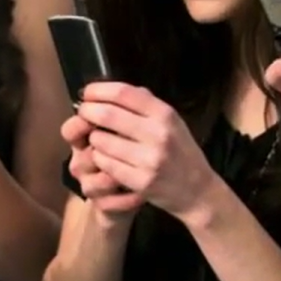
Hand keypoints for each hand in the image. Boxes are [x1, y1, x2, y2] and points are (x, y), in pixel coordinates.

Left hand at [75, 82, 215, 218]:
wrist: (198, 190)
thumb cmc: (180, 151)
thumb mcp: (172, 121)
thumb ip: (145, 104)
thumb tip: (110, 90)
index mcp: (165, 114)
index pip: (124, 93)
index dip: (99, 90)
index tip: (87, 93)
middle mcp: (158, 134)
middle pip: (107, 114)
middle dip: (88, 111)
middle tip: (83, 113)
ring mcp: (149, 160)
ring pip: (101, 140)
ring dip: (93, 137)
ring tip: (98, 139)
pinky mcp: (140, 181)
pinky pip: (105, 163)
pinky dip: (99, 157)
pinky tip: (105, 156)